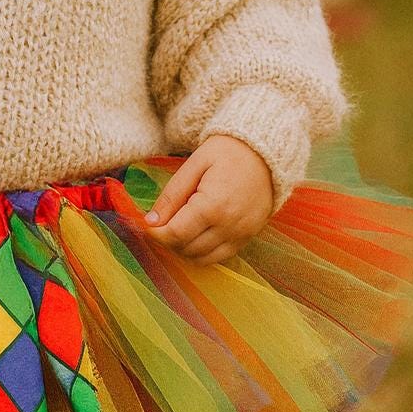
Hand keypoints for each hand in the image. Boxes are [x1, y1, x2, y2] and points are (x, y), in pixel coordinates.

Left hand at [141, 134, 274, 264]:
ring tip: (177, 228)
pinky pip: (220, 257)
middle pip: (187, 249)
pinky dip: (202, 252)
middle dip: (168, 240)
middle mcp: (229, 226)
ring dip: (184, 249)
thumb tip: (151, 221)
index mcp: (213, 205)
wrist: (265, 152)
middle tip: (161, 224)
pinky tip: (195, 234)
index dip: (156, 233)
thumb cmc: (226, 153)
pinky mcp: (248, 237)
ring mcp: (241, 234)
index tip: (148, 224)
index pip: (175, 234)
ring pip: (202, 258)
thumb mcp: (194, 165)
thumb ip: (172, 194)